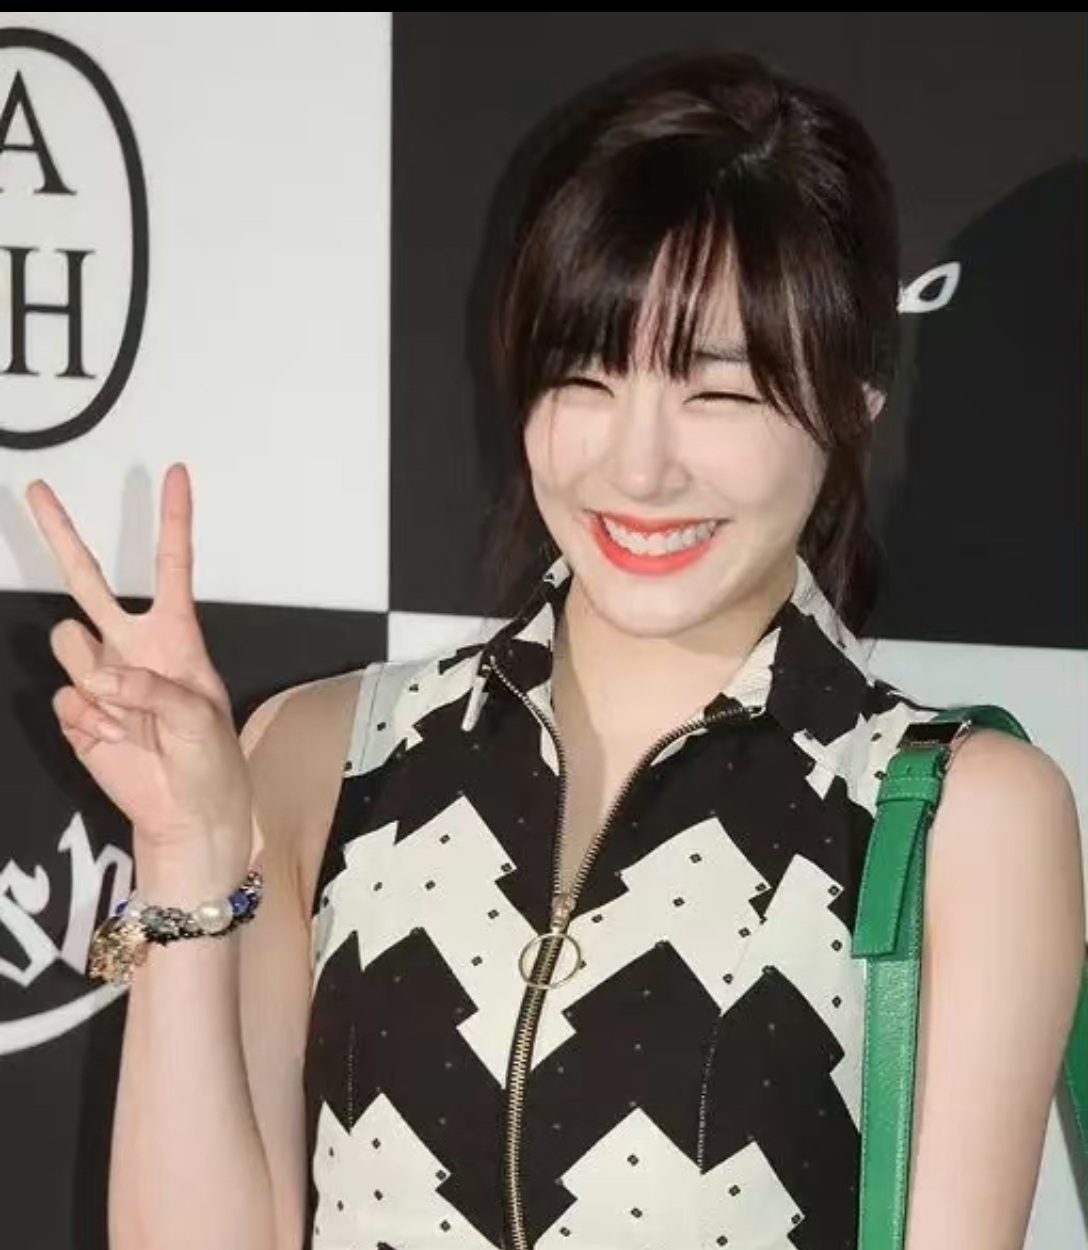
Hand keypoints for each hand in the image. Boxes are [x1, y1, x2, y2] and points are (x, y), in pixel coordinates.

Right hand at [25, 464, 252, 858]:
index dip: (173, 520)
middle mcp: (132, 648)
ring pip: (69, 644)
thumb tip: (97, 675)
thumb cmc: (209, 760)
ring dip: (96, 679)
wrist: (186, 813)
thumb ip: (152, 689)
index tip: (175, 473)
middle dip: (61, 535)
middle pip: (89, 582)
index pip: (172, 567)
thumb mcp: (199, 719)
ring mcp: (100, 678)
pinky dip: (90, 722)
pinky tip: (119, 740)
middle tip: (36, 490)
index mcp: (175, 638)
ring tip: (132, 718)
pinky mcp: (79, 712)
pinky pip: (66, 700)